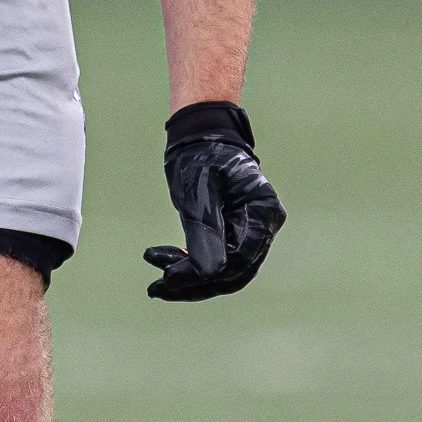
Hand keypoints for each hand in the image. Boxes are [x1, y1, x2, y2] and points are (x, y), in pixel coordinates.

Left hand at [144, 101, 284, 301]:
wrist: (201, 134)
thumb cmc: (201, 154)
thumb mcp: (198, 192)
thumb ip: (206, 232)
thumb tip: (209, 274)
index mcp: (264, 212)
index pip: (237, 260)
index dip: (202, 275)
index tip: (166, 277)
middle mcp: (265, 225)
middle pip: (234, 273)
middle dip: (193, 283)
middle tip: (156, 287)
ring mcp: (254, 230)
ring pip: (225, 272)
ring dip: (191, 279)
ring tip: (156, 283)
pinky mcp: (237, 232)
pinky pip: (219, 260)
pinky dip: (193, 266)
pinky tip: (165, 264)